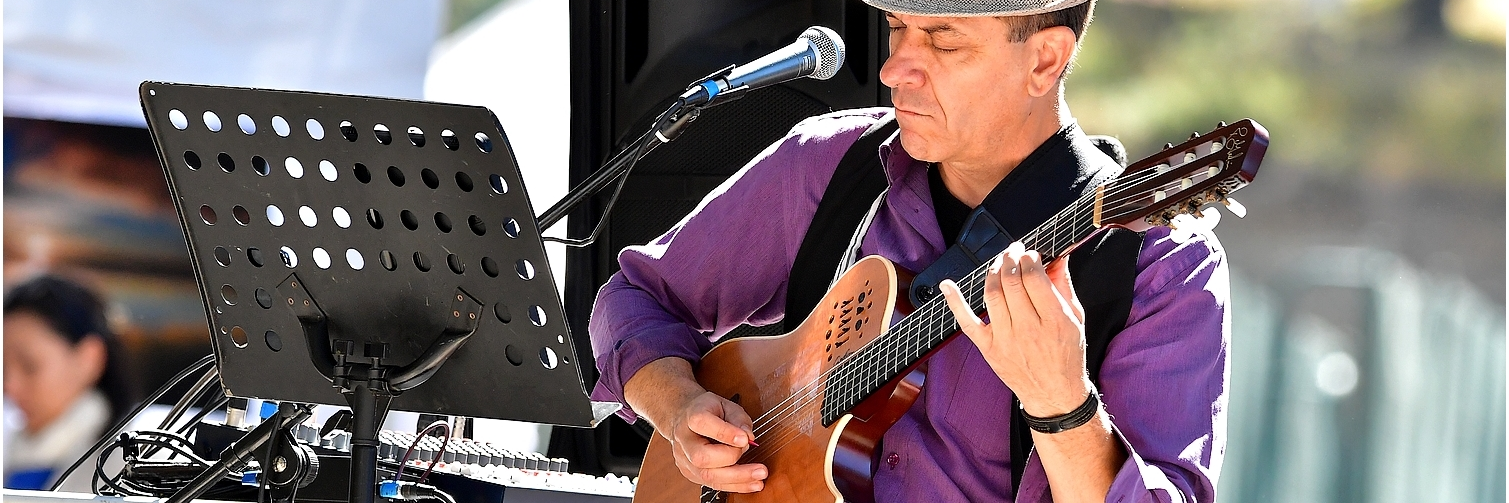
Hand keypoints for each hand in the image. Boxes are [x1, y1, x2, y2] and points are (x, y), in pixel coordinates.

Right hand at [663, 391, 767, 492]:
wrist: (684, 417)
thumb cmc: (708, 410)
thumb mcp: (726, 404)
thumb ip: (739, 419)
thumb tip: (748, 437)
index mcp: (691, 416)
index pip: (702, 424)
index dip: (725, 433)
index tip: (745, 439)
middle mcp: (684, 440)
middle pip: (701, 457)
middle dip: (732, 460)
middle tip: (755, 459)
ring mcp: (684, 459)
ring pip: (707, 476)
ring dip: (737, 479)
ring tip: (759, 477)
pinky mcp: (691, 473)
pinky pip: (712, 484)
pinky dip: (735, 485)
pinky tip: (752, 484)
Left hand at [939, 241, 1092, 416]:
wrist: (1054, 395)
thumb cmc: (1066, 356)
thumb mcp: (1075, 319)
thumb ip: (1063, 286)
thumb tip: (1057, 256)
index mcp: (1055, 320)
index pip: (1034, 278)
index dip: (1029, 259)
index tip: (1029, 253)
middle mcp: (1028, 329)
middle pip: (1011, 283)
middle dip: (1010, 260)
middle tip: (1012, 251)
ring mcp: (1005, 339)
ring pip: (992, 295)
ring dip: (993, 272)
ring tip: (999, 263)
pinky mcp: (988, 348)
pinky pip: (967, 322)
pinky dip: (955, 302)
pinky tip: (947, 285)